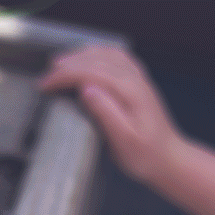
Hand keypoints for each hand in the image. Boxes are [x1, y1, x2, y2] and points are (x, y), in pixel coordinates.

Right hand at [39, 45, 185, 184]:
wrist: (169, 160)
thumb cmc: (145, 156)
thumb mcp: (123, 141)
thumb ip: (106, 113)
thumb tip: (86, 89)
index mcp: (129, 91)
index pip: (90, 72)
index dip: (63, 76)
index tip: (44, 85)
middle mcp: (135, 79)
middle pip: (95, 60)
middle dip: (66, 65)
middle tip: (45, 78)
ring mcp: (139, 78)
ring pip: (106, 54)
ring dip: (80, 55)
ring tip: (60, 64)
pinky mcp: (139, 82)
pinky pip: (117, 57)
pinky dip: (98, 53)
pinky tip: (89, 58)